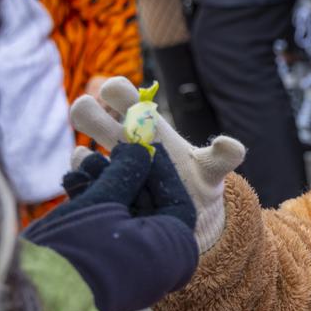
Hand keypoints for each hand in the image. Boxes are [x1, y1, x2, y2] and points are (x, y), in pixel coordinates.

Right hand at [24, 143, 198, 310]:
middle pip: (149, 208)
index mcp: (175, 251)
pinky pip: (111, 233)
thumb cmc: (82, 249)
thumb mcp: (106, 202)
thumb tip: (141, 151)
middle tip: (106, 151)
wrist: (39, 301)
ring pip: (125, 218)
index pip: (177, 202)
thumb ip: (127, 173)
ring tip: (81, 163)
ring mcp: (135, 271)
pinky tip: (71, 183)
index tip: (145, 146)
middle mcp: (161, 264)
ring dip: (104, 187)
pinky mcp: (109, 272)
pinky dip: (95, 208)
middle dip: (125, 176)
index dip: (160, 171)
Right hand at [70, 77, 245, 251]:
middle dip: (88, 113)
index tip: (127, 105)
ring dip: (87, 155)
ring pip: (80, 150)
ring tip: (113, 171)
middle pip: (86, 112)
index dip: (116, 91)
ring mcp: (108, 168)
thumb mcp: (213, 171)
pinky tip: (109, 193)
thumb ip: (224, 156)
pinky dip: (88, 184)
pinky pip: (81, 182)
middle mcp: (121, 142)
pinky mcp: (101, 191)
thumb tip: (230, 144)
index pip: (120, 93)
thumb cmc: (199, 185)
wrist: (189, 219)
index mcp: (146, 126)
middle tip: (113, 135)